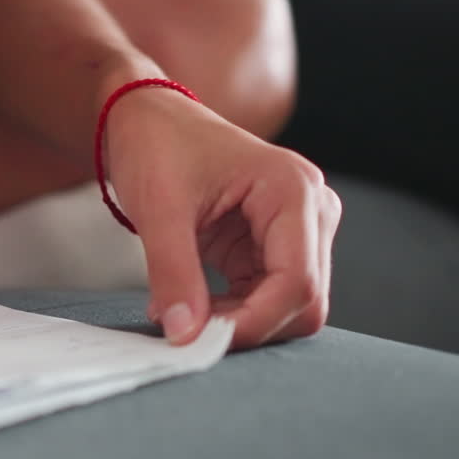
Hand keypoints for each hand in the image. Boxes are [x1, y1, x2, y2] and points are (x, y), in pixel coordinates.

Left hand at [104, 89, 342, 348]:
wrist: (148, 118)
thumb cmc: (156, 146)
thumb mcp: (159, 210)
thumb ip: (173, 274)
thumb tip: (184, 336)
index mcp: (292, 190)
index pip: (296, 282)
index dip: (253, 322)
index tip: (200, 340)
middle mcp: (310, 209)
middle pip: (304, 300)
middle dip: (250, 325)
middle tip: (188, 329)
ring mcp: (298, 228)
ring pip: (290, 305)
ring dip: (240, 320)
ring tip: (183, 310)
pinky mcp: (276, 244)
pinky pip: (268, 296)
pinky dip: (234, 311)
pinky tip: (192, 303)